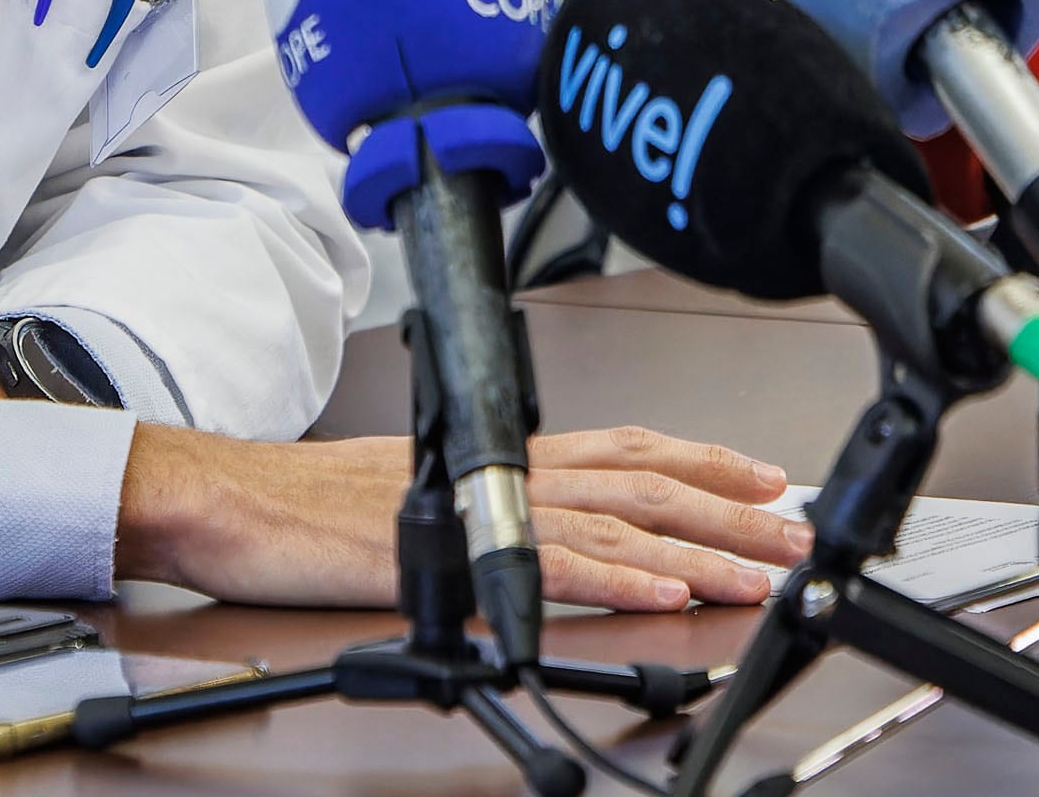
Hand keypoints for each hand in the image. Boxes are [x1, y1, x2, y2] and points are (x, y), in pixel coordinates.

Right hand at [116, 422, 810, 611]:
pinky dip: (623, 579)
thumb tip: (558, 529)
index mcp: (510, 455)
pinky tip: (669, 592)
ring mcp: (492, 510)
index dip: (707, 459)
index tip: (766, 479)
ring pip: (622, 525)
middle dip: (731, 510)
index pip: (632, 446)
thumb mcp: (429, 488)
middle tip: (794, 534)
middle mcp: (513, 472)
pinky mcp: (465, 552)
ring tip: (756, 573)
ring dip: (699, 551)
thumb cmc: (318, 501)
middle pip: (649, 482)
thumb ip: (500, 505)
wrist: (244, 501)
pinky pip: (559, 566)